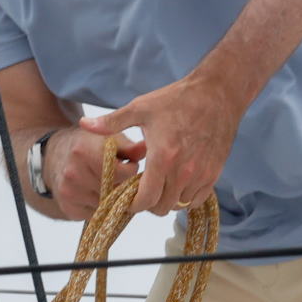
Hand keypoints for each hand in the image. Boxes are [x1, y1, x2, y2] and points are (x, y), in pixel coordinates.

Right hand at [43, 127, 144, 220]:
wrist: (55, 156)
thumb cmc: (88, 145)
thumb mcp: (107, 138)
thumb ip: (129, 146)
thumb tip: (147, 148)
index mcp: (84, 150)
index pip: (120, 171)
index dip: (131, 170)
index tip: (130, 166)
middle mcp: (73, 172)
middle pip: (114, 189)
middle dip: (123, 185)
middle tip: (124, 178)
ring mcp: (69, 191)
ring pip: (106, 204)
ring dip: (114, 198)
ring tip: (111, 185)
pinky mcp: (68, 207)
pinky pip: (96, 214)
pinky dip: (102, 207)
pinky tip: (98, 194)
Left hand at [79, 74, 243, 215]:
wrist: (217, 94)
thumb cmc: (177, 100)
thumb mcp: (141, 107)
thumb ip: (112, 121)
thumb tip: (84, 124)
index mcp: (163, 157)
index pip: (145, 200)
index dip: (133, 204)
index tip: (127, 199)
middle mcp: (184, 171)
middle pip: (161, 207)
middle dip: (148, 203)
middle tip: (141, 191)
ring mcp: (201, 174)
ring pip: (178, 205)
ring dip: (166, 200)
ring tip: (158, 185)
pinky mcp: (214, 174)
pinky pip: (196, 200)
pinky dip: (185, 197)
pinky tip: (177, 183)